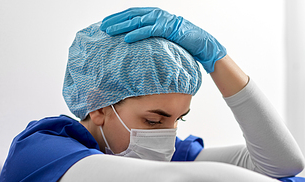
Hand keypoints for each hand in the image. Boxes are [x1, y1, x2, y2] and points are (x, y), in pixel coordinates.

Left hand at [100, 7, 226, 72]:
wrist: (202, 44)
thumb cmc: (183, 43)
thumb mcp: (163, 38)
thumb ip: (151, 37)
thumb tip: (136, 44)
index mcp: (155, 15)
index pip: (132, 14)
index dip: (118, 17)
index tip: (105, 23)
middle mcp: (157, 14)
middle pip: (131, 15)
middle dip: (116, 20)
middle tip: (102, 27)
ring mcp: (162, 20)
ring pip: (137, 21)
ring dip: (122, 26)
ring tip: (109, 32)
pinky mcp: (168, 28)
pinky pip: (149, 30)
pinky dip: (137, 34)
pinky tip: (127, 39)